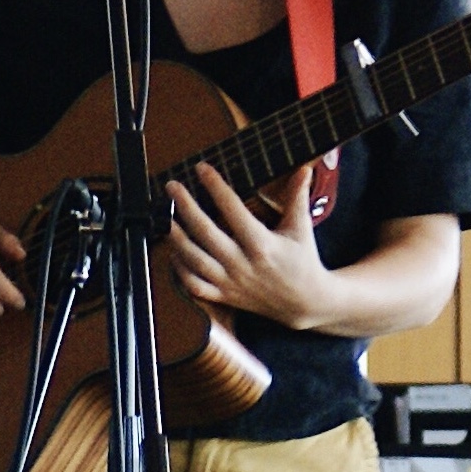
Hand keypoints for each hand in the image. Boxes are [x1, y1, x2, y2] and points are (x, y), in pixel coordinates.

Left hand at [165, 164, 335, 331]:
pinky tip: (174, 251)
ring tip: (165, 217)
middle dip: (186, 207)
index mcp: (262, 244)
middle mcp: (243, 264)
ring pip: (195, 260)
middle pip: (206, 233)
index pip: (233, 209)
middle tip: (172, 186)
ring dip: (177, 238)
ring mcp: (231, 282)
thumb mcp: (300, 228)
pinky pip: (195, 285)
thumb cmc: (303, 260)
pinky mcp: (225, 296)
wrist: (306, 303)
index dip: (216, 187)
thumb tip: (304, 168)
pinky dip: (181, 270)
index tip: (201, 168)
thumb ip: (298, 197)